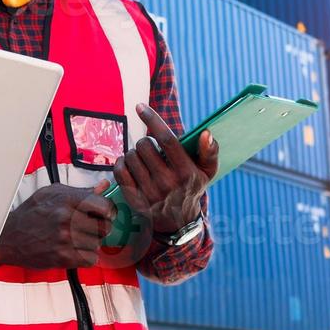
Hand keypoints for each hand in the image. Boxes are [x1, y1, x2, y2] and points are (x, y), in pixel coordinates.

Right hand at [0, 182, 115, 268]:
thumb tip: (103, 185)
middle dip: (101, 228)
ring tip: (77, 239)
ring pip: (98, 244)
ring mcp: (65, 239)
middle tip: (91, 228)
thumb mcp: (52, 193)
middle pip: (105, 226)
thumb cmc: (31, 213)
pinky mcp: (63, 257)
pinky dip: (86, 257)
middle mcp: (67, 218)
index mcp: (67, 200)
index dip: (108, 210)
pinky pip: (91, 259)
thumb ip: (80, 191)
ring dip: (91, 243)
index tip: (105, 214)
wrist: (9, 238)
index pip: (104, 205)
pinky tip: (75, 250)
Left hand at [113, 104, 219, 234]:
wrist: (179, 223)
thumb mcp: (208, 172)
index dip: (152, 119)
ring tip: (143, 159)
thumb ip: (210, 152)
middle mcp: (167, 182)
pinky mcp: (135, 199)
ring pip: (131, 157)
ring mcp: (149, 192)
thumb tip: (207, 133)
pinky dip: (122, 163)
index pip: (166, 139)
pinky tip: (130, 165)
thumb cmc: (192, 189)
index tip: (140, 107)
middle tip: (151, 148)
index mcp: (186, 172)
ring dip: (134, 153)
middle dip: (145, 141)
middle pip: (144, 146)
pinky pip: (120, 171)